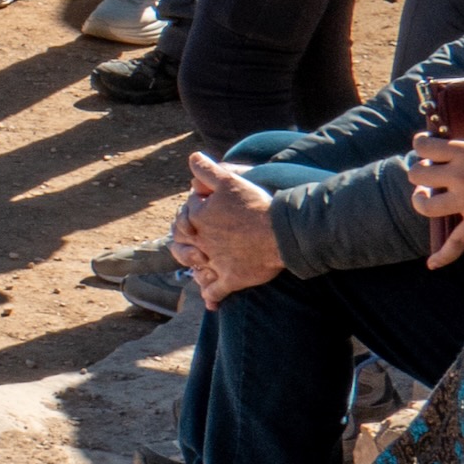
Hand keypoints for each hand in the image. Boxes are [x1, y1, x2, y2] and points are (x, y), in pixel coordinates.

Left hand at [168, 154, 284, 301]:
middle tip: (192, 242)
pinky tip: (211, 303)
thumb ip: (208, 170)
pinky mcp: (231, 279)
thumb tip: (192, 159)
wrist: (282, 231)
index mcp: (197, 220)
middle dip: (183, 243)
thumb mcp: (230, 181)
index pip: (183, 217)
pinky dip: (212, 297)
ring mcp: (215, 263)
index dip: (188, 215)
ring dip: (194, 269)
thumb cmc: (255, 205)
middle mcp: (202, 243)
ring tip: (197, 269)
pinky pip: (216, 291)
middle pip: (182, 245)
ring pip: (196, 269)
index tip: (197, 214)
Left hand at [403, 124, 463, 262]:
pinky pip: (456, 242)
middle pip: (417, 174)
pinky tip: (432, 264)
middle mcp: (459, 176)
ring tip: (424, 196)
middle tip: (431, 171)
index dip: (420, 143)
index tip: (425, 144)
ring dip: (421, 201)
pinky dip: (444, 255)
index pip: (425, 146)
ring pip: (425, 205)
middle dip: (420, 172)